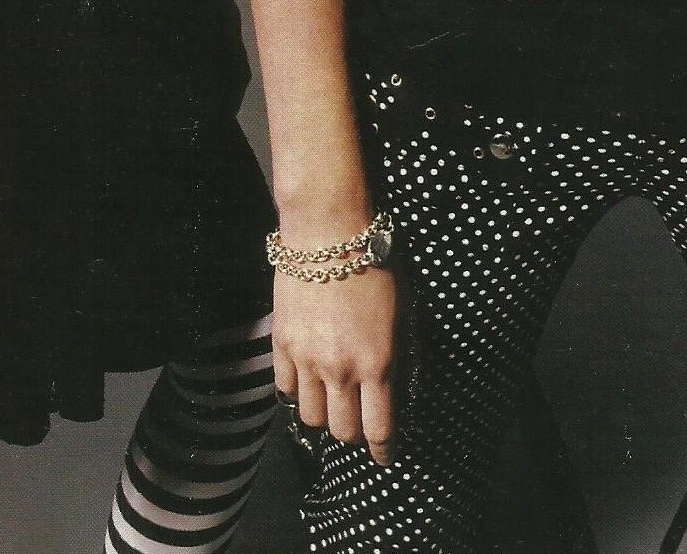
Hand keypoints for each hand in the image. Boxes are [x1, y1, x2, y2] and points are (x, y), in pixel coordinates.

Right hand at [273, 261, 404, 466]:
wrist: (328, 230)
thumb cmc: (375, 262)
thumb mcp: (404, 309)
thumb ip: (402, 354)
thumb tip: (400, 386)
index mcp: (377, 362)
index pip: (378, 428)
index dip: (383, 450)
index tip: (384, 457)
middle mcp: (340, 369)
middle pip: (343, 431)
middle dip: (354, 433)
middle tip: (358, 420)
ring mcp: (307, 359)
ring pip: (311, 417)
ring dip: (324, 415)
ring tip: (331, 400)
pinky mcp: (281, 344)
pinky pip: (286, 389)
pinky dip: (298, 392)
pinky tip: (307, 381)